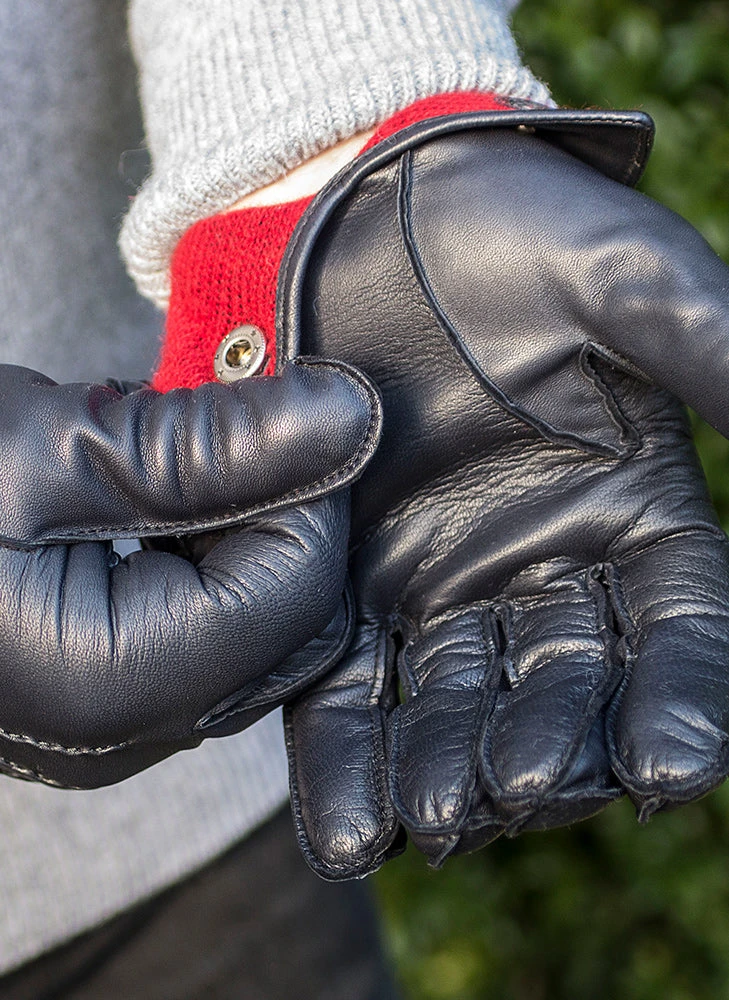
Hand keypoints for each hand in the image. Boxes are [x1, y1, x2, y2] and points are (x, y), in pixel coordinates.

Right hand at [0, 358, 379, 787]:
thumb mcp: (51, 443)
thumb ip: (215, 443)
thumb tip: (350, 415)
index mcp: (111, 683)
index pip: (297, 589)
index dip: (312, 486)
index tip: (288, 404)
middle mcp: (124, 732)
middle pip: (290, 625)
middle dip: (283, 514)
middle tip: (233, 427)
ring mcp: (115, 724)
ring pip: (257, 629)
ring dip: (244, 531)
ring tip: (174, 459)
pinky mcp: (104, 692)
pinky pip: (208, 632)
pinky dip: (208, 558)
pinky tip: (156, 501)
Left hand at [284, 115, 728, 877]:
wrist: (372, 216)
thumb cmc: (512, 231)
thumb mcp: (624, 281)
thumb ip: (710, 350)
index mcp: (634, 510)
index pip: (678, 628)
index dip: (681, 699)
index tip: (670, 767)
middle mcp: (544, 566)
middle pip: (563, 684)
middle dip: (548, 745)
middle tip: (522, 793)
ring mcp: (443, 584)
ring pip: (457, 700)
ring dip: (447, 767)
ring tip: (436, 821)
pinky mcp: (348, 582)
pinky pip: (350, 682)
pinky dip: (348, 752)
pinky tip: (349, 824)